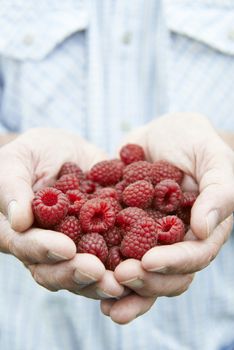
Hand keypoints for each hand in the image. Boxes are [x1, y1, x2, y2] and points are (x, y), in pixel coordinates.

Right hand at [0, 128, 126, 299]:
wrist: (67, 152)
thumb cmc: (34, 154)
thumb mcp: (17, 162)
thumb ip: (12, 187)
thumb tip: (19, 221)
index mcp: (24, 232)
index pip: (28, 246)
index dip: (45, 250)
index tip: (65, 248)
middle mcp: (50, 247)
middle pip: (57, 270)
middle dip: (77, 274)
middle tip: (98, 273)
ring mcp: (79, 246)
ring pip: (87, 273)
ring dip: (103, 281)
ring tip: (122, 282)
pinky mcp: (105, 239)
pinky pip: (115, 256)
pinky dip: (128, 266)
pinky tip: (144, 268)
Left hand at [101, 113, 233, 322]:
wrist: (159, 134)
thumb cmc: (192, 139)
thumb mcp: (211, 155)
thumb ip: (219, 189)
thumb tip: (204, 228)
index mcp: (202, 228)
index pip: (194, 256)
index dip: (173, 263)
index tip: (148, 262)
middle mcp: (177, 240)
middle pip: (167, 275)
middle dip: (146, 281)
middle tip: (120, 277)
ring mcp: (150, 239)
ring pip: (142, 274)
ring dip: (125, 290)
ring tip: (102, 296)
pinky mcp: (125, 231)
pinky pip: (115, 255)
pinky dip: (104, 270)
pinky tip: (86, 275)